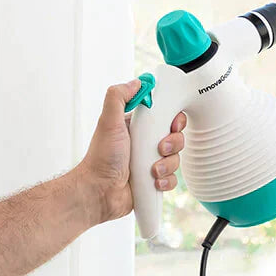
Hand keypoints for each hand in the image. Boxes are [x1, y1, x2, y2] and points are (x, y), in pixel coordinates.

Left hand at [77, 79, 185, 223]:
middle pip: (176, 137)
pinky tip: (153, 181)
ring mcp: (151, 162)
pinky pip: (172, 178)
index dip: (174, 119)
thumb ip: (118, 97)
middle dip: (173, 143)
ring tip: (152, 169)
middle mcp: (146, 143)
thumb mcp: (108, 121)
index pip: (166, 116)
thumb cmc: (101, 158)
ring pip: (176, 158)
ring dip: (168, 164)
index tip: (172, 123)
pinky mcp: (154, 181)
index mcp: (138, 127)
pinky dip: (166, 180)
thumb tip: (137, 82)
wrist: (98, 193)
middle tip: (160, 147)